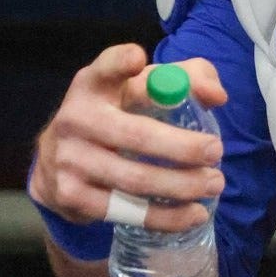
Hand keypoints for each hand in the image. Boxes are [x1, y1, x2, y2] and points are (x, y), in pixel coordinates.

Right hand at [29, 43, 225, 233]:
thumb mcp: (143, 86)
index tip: (137, 59)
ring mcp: (70, 160)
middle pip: (135, 134)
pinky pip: (126, 211)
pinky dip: (166, 217)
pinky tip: (194, 213)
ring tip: (215, 183)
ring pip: (136, 178)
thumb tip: (216, 96)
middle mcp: (75, 118)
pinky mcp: (71, 196)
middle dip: (183, 147)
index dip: (119, 63)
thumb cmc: (117, 113)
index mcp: (93, 84)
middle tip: (217, 151)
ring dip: (182, 185)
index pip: (105, 68)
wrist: (58, 161)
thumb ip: (186, 78)